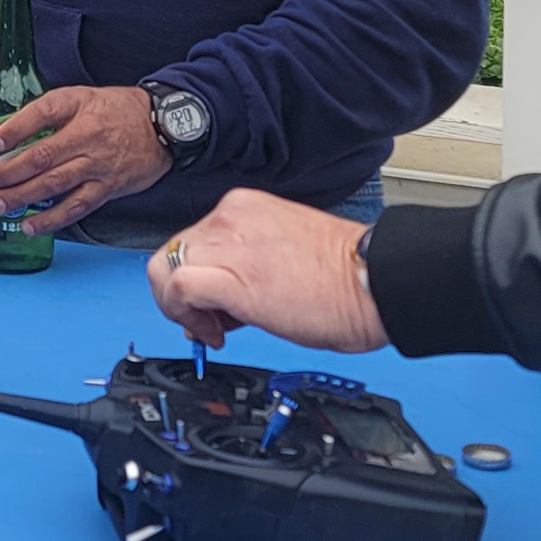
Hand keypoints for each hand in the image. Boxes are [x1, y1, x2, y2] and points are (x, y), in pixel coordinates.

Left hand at [0, 83, 170, 235]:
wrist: (161, 126)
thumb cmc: (116, 110)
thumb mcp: (81, 97)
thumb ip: (48, 111)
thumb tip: (9, 132)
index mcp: (78, 108)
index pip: (43, 113)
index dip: (16, 128)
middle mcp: (87, 137)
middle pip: (43, 156)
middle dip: (9, 172)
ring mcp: (97, 166)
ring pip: (55, 184)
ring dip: (23, 197)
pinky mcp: (107, 188)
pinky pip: (76, 207)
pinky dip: (51, 219)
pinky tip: (30, 225)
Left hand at [149, 188, 387, 354]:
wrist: (374, 282)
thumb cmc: (345, 277)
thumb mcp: (283, 254)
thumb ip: (245, 266)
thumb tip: (219, 299)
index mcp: (245, 208)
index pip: (193, 241)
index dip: (196, 279)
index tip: (212, 307)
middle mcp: (231, 217)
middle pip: (172, 253)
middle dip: (182, 296)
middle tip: (210, 323)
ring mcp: (228, 242)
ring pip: (166, 268)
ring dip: (180, 308)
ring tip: (213, 329)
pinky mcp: (231, 276)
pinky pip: (178, 288)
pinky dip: (184, 315)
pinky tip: (213, 333)